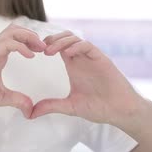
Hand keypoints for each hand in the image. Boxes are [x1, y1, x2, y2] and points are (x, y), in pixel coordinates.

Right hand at [0, 24, 45, 120]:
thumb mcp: (1, 98)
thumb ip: (17, 100)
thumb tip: (30, 108)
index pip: (15, 38)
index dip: (30, 40)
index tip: (42, 50)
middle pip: (15, 29)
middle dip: (32, 35)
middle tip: (44, 47)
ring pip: (11, 31)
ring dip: (28, 36)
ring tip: (40, 48)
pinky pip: (7, 43)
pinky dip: (21, 46)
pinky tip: (31, 56)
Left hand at [30, 31, 145, 125]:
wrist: (121, 111)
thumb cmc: (99, 107)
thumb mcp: (70, 107)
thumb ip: (52, 106)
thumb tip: (30, 114)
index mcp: (74, 65)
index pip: (58, 47)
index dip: (46, 45)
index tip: (34, 52)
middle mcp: (82, 59)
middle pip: (65, 38)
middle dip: (51, 39)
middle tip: (40, 49)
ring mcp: (92, 58)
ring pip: (75, 39)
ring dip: (61, 41)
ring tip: (50, 50)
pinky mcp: (102, 60)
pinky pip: (88, 46)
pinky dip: (77, 46)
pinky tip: (68, 54)